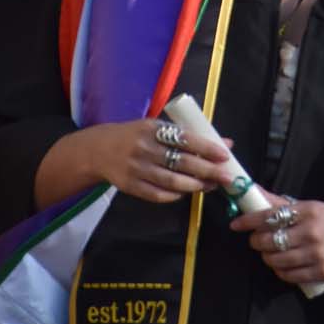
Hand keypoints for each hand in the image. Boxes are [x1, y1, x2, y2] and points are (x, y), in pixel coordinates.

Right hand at [34, 119, 232, 208]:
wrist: (97, 150)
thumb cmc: (135, 136)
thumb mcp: (157, 127)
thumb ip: (188, 135)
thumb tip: (226, 143)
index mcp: (152, 128)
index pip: (185, 138)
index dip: (206, 148)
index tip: (226, 155)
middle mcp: (144, 148)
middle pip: (181, 162)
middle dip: (207, 170)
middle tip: (226, 177)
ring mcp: (136, 169)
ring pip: (172, 181)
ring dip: (195, 185)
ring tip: (211, 186)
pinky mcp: (130, 186)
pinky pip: (158, 195)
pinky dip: (175, 195)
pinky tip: (187, 192)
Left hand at [231, 196, 323, 285]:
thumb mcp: (314, 207)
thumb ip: (283, 203)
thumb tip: (254, 191)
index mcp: (309, 210)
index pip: (268, 215)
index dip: (247, 221)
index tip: (236, 224)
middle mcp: (311, 231)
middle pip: (268, 240)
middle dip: (257, 242)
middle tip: (258, 241)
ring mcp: (317, 254)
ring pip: (276, 260)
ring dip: (268, 258)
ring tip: (272, 253)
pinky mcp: (323, 272)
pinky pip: (289, 276)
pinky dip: (282, 272)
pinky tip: (285, 265)